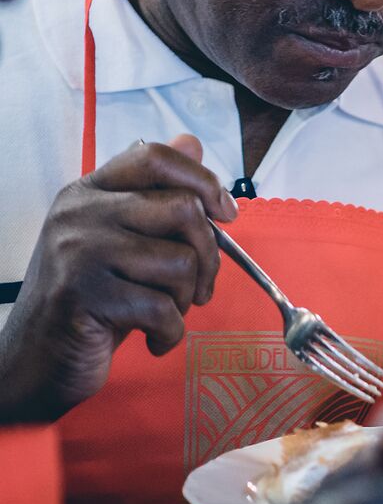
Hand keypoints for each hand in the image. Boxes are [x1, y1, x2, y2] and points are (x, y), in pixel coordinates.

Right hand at [0, 135, 235, 421]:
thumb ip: (155, 193)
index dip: (203, 179)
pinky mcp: (84, 297)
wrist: (35, 361)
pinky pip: (163, 308)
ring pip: (180, 261)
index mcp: (88, 191)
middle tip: (199, 287)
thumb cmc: (91, 300)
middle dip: (208, 255)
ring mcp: (78, 253)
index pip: (154, 157)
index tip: (226, 214)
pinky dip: (171, 332)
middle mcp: (79, 214)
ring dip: (186, 299)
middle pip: (184, 209)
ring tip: (165, 314)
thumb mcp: (121, 240)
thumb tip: (192, 141)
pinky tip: (154, 339)